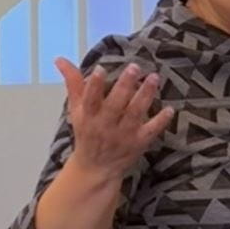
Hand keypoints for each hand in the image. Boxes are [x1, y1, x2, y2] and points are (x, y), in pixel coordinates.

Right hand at [55, 57, 173, 181]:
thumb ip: (73, 83)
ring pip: (135, 113)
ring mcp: (123, 135)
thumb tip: (60, 59)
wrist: (95, 169)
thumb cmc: (86, 133)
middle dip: (125, 85)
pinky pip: (151, 131)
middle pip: (115, 104)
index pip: (90, 99)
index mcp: (88, 116)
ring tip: (153, 77)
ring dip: (145, 95)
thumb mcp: (76, 109)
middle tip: (134, 67)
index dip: (95, 85)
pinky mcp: (138, 143)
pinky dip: (160, 121)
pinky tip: (169, 109)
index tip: (101, 69)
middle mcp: (105, 125)